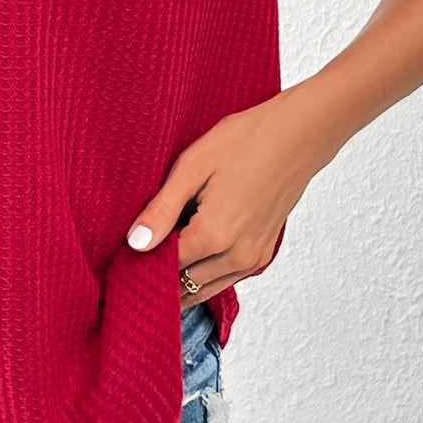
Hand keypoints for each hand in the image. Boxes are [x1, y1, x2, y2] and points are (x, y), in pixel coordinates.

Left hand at [126, 89, 330, 306]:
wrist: (299, 134)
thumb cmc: (246, 141)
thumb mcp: (192, 167)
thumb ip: (162, 210)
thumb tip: (134, 244)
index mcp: (214, 236)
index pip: (164, 269)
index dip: (140, 263)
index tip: (123, 253)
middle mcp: (237, 256)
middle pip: (184, 285)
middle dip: (159, 275)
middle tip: (138, 255)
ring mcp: (254, 258)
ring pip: (205, 288)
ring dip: (182, 279)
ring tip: (160, 256)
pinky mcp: (264, 253)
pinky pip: (226, 277)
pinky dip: (205, 273)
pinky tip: (191, 250)